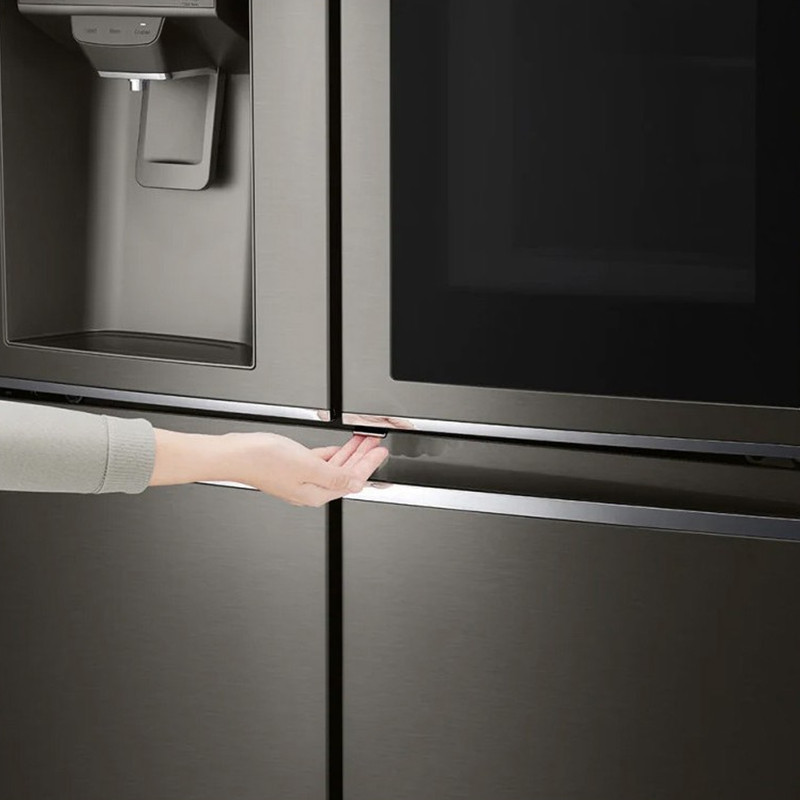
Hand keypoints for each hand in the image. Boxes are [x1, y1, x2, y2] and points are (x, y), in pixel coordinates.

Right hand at [223, 432, 387, 505]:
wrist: (236, 454)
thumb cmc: (264, 460)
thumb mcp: (308, 466)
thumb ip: (335, 475)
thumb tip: (357, 483)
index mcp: (315, 493)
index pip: (351, 480)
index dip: (369, 464)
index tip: (380, 452)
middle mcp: (309, 489)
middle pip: (345, 473)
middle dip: (362, 457)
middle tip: (375, 444)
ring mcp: (300, 479)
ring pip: (333, 466)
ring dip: (349, 453)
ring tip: (362, 440)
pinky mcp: (292, 468)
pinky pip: (319, 462)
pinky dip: (332, 453)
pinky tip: (339, 448)